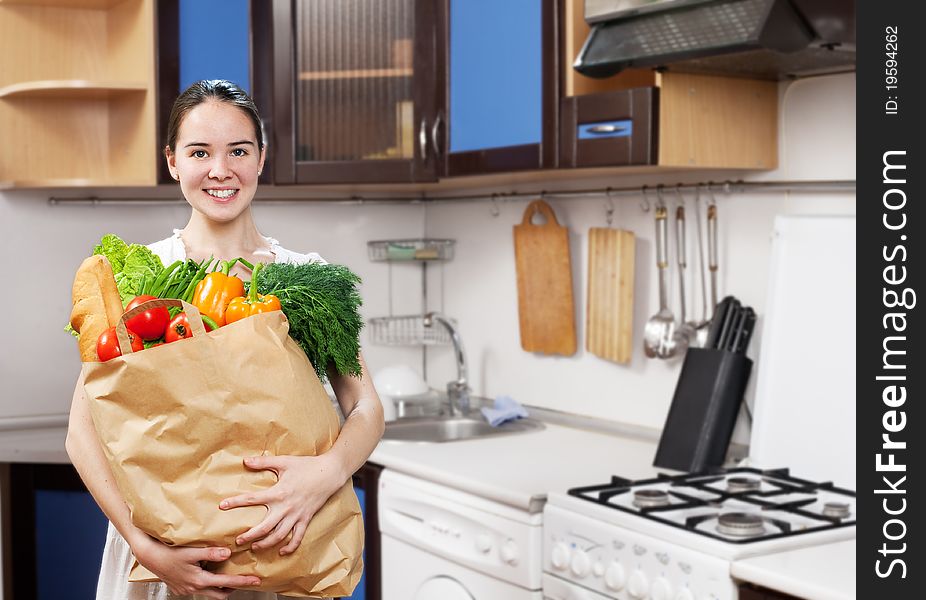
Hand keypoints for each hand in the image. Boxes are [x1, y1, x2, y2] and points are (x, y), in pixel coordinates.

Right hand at [132, 536, 259, 598]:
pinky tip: (209, 573)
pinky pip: (199, 589)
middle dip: (233, 588)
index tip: (256, 581)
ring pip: (209, 592)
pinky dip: (208, 583)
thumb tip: (228, 554)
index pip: (226, 583)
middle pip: (220, 594)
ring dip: (220, 586)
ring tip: (229, 575)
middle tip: (245, 579)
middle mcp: (194, 588)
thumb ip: (210, 553)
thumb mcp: (191, 551)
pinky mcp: (181, 587)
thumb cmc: (169, 553)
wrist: (149, 557)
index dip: (243, 581)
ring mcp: (187, 589)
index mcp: (199, 580)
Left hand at [219, 453, 344, 554]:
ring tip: (255, 548)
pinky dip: (290, 547)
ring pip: (279, 536)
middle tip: (238, 541)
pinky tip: (281, 552)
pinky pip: (298, 537)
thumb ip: (264, 462)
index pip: (252, 499)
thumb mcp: (284, 462)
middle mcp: (286, 507)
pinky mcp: (306, 519)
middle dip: (250, 536)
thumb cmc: (307, 465)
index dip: (236, 502)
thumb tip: (245, 461)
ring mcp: (297, 515)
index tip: (222, 506)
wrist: (330, 472)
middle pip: (264, 527)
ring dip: (266, 544)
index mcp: (278, 492)